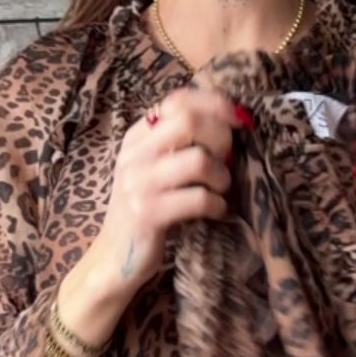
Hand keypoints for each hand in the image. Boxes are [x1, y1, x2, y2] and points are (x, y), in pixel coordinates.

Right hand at [88, 87, 251, 299]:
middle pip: (189, 122)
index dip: (214, 103)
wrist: (115, 256)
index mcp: (137, 137)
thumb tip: (231, 122)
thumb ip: (179, 144)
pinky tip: (216, 211)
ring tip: (220, 190)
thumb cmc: (147, 209)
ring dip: (221, 176)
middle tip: (228, 162)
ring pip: (198, 160)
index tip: (240, 119)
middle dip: (221, 139)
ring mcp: (139, 184)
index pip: (177, 101)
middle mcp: (134, 155)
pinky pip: (199, 198)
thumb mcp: (154, 169)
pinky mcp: (149, 214)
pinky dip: (217, 205)